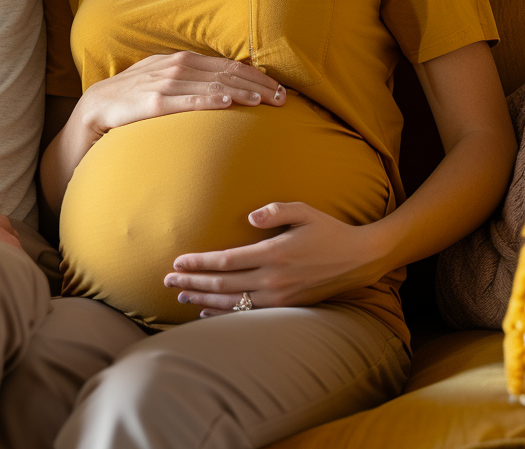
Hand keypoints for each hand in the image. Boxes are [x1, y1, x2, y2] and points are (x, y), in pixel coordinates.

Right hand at [77, 51, 285, 136]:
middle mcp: (174, 67)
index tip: (277, 87)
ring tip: (263, 100)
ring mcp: (162, 84)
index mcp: (179, 60)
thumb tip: (221, 85)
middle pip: (223, 72)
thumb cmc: (132, 96)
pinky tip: (226, 102)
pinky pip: (185, 100)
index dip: (253, 74)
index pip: (225, 64)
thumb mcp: (161, 79)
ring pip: (209, 84)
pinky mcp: (151, 102)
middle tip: (281, 98)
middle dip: (255, 84)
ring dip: (238, 91)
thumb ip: (188, 79)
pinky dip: (207, 99)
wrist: (96, 108)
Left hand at [163, 201, 387, 315]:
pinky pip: (248, 313)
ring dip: (203, 300)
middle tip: (166, 282)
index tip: (178, 263)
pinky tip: (207, 310)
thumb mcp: (304, 211)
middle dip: (192, 283)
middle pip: (223, 285)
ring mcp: (279, 296)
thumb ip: (275, 211)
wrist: (359, 260)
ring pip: (232, 303)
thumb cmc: (328, 230)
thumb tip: (250, 217)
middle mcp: (273, 279)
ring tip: (179, 297)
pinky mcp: (286, 306)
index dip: (200, 263)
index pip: (226, 261)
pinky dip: (224, 313)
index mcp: (274, 253)